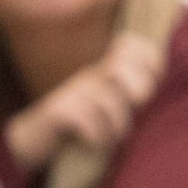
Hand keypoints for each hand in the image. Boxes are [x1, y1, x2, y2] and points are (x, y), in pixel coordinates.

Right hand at [2, 33, 163, 171]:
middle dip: (140, 85)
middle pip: (119, 63)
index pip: (130, 46)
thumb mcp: (110, 107)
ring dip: (118, 122)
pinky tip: (93, 141)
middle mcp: (88, 77)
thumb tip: (154, 90)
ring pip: (105, 97)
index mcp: (104, 72)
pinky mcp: (57, 112)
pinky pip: (83, 116)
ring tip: (114, 135)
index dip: (150, 59)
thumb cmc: (80, 126)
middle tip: (138, 104)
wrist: (33, 141)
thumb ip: (131, 96)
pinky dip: (95, 134)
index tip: (154, 82)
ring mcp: (71, 92)